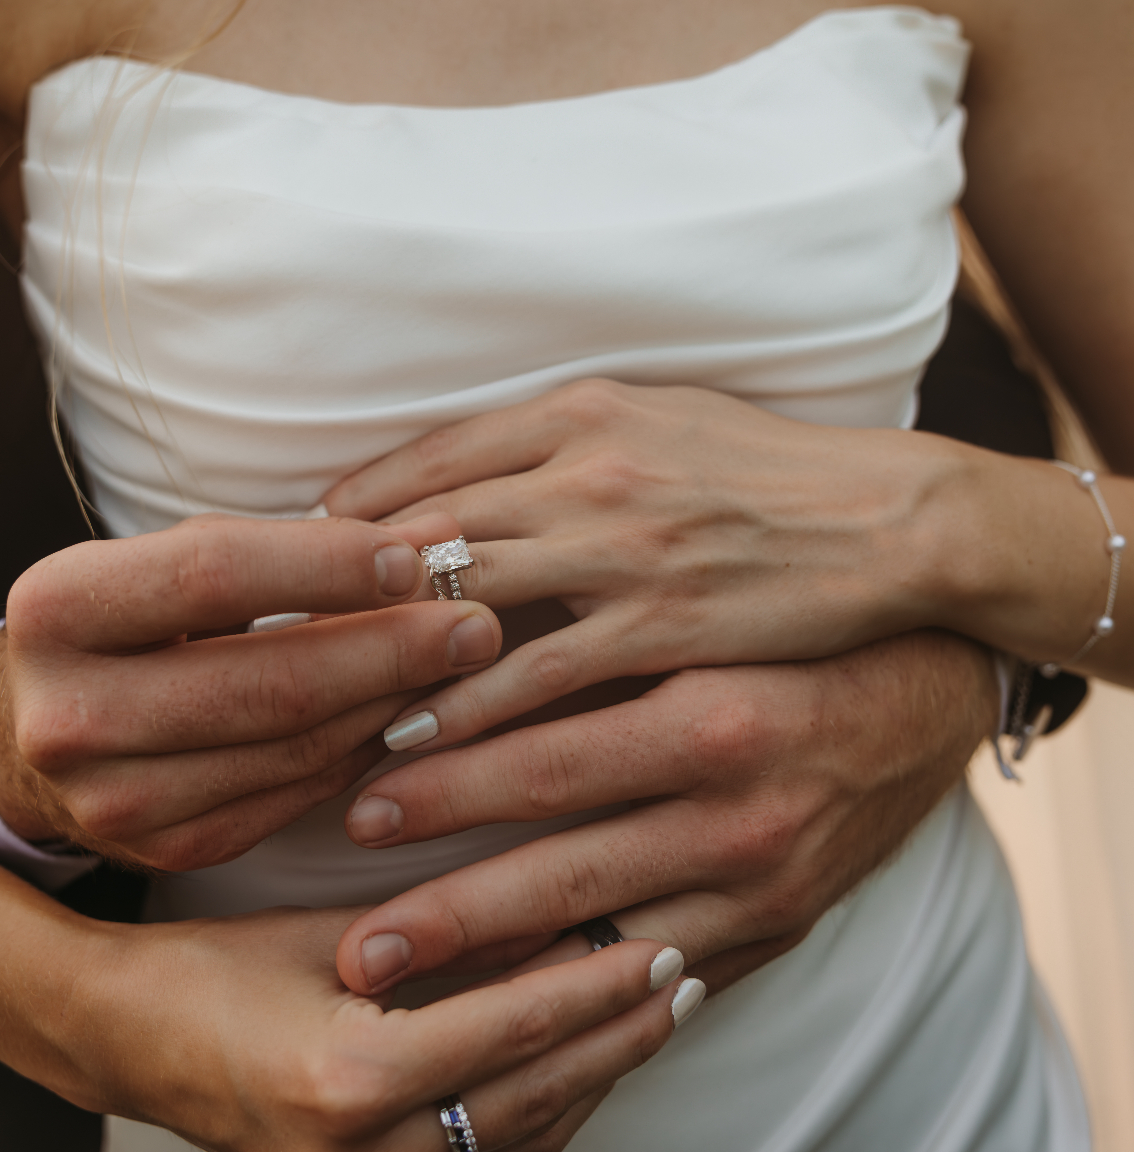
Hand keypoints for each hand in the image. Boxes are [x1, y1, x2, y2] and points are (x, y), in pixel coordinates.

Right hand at [0, 512, 501, 869]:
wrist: (34, 728)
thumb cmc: (131, 618)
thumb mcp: (173, 562)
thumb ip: (294, 547)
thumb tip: (436, 532)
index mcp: (57, 608)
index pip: (215, 574)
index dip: (328, 565)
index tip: (418, 557)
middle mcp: (68, 714)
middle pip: (267, 680)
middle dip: (391, 649)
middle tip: (479, 622)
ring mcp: (114, 799)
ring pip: (293, 748)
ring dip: (392, 702)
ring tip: (461, 662)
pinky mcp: (165, 851)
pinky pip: (294, 796)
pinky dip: (362, 750)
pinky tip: (407, 713)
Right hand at [82, 906, 697, 1151]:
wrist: (128, 1044)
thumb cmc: (218, 963)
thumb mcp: (340, 930)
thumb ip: (450, 932)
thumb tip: (566, 907)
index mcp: (350, 1080)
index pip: (517, 1026)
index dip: (602, 982)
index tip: (667, 939)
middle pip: (536, 1091)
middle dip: (620, 1031)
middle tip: (689, 971)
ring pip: (523, 1134)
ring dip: (595, 1071)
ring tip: (657, 1009)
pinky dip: (544, 1102)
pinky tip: (585, 1051)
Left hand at [326, 378, 961, 744]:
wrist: (887, 518)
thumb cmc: (767, 469)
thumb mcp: (658, 417)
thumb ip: (561, 438)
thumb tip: (463, 473)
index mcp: (583, 410)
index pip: (432, 456)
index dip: (351, 509)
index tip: (291, 554)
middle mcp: (587, 467)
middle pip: (425, 526)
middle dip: (337, 588)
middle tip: (265, 638)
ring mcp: (620, 547)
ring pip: (464, 603)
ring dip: (381, 657)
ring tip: (314, 705)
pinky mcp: (658, 624)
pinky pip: (535, 673)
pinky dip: (463, 708)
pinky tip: (409, 741)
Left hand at [333, 630, 999, 996]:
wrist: (932, 686)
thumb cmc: (785, 623)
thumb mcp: (691, 600)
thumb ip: (579, 619)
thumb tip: (432, 609)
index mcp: (711, 707)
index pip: (547, 751)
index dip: (442, 780)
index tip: (350, 801)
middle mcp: (739, 806)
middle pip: (563, 863)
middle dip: (448, 909)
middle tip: (351, 944)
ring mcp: (761, 880)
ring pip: (604, 937)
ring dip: (491, 966)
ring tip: (386, 975)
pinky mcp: (776, 926)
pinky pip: (660, 981)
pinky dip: (575, 996)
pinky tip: (499, 1012)